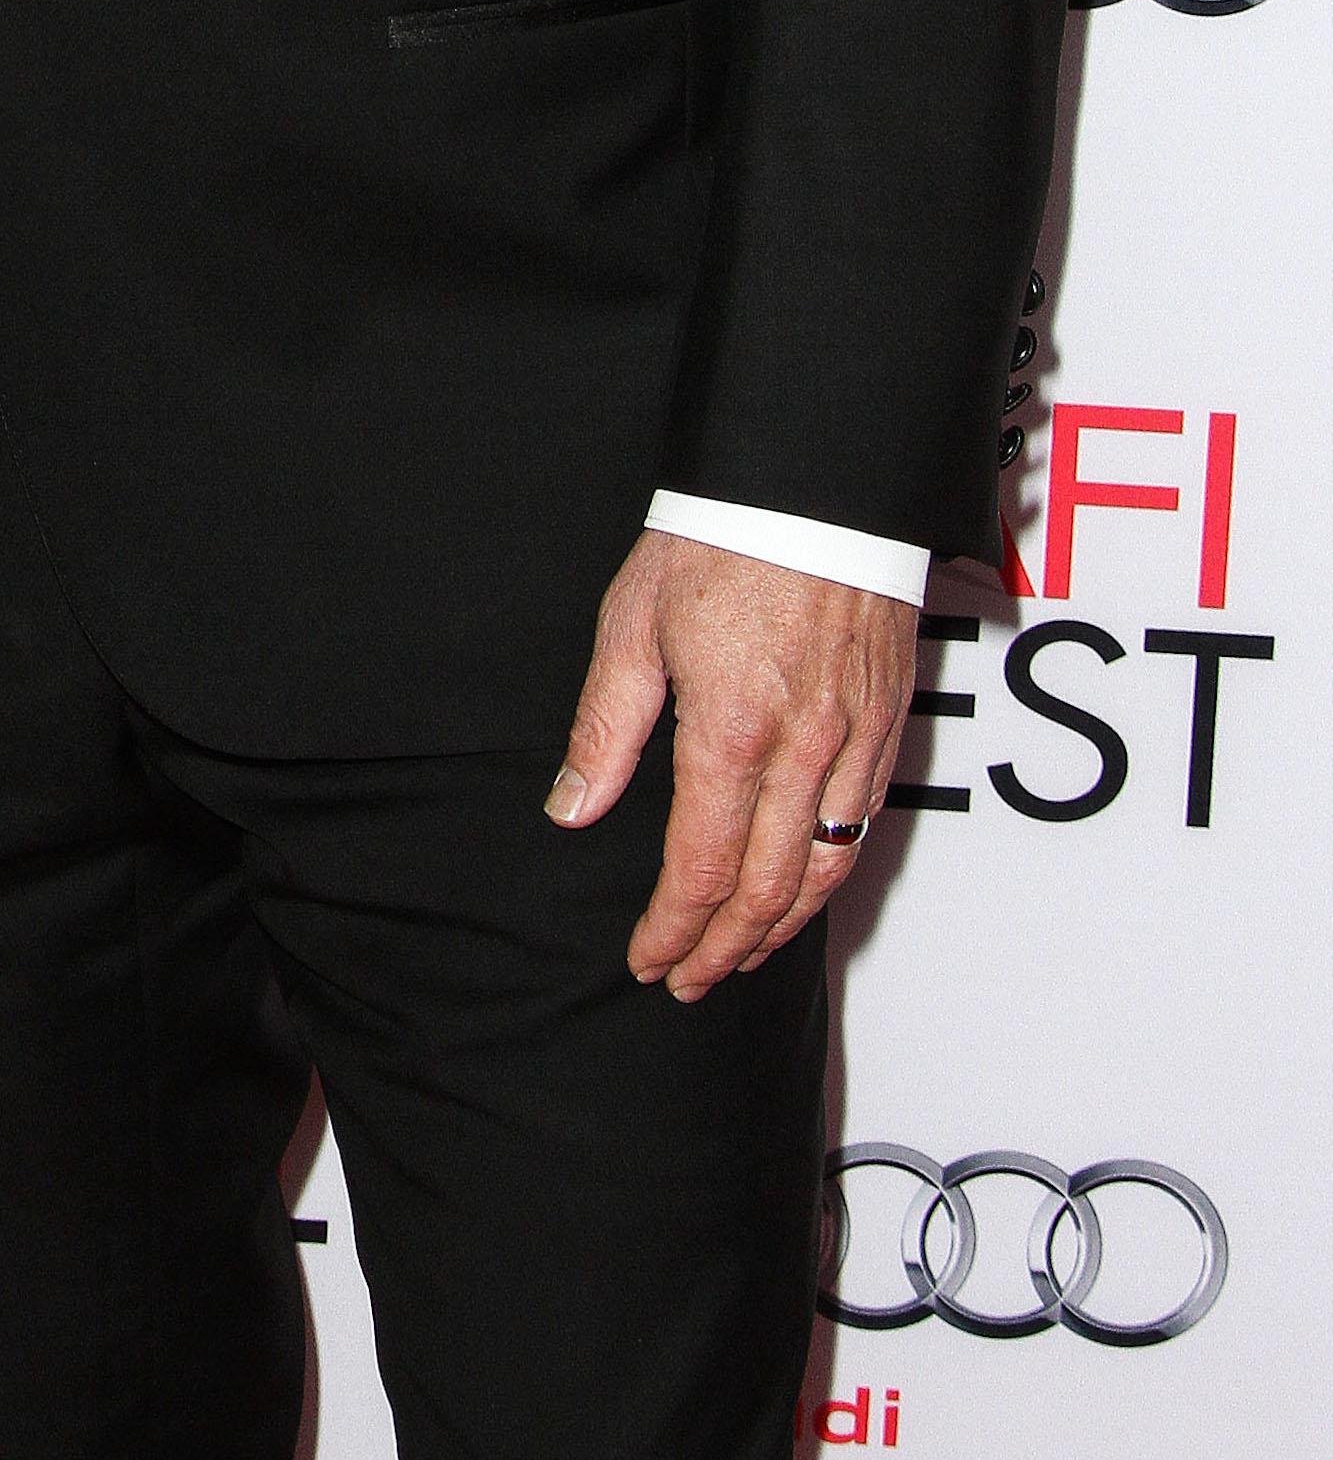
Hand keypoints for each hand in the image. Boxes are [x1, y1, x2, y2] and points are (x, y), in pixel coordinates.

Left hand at [547, 529, 915, 1000]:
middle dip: (722, 949)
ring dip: (779, 929)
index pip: (701, 869)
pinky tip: (800, 891)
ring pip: (826, 869)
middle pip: (767, 889)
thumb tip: (571, 811)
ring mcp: (855, 738)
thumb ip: (604, 731)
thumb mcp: (631, 626)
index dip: (672, 930)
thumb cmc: (714, 540)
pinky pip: (864, 823)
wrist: (811, 478)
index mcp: (731, 732)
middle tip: (686, 981)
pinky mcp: (888, 719)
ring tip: (737, 957)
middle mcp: (803, 749)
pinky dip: (829, 876)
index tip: (646, 962)